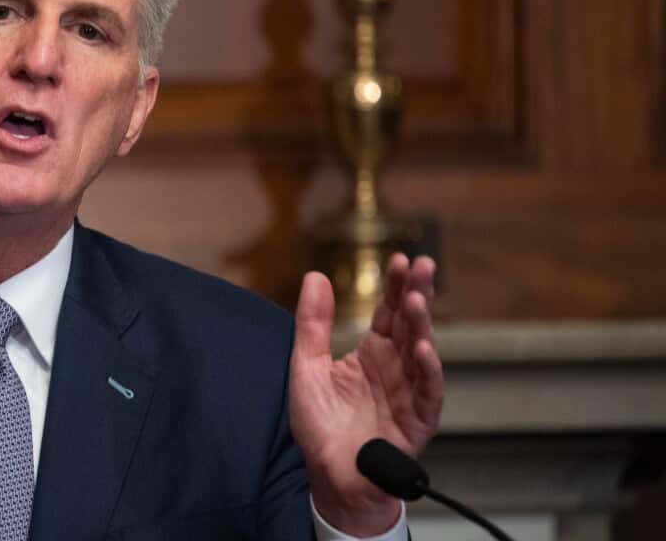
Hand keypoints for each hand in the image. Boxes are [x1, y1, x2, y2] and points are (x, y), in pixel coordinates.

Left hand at [289, 255, 443, 535]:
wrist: (331, 476)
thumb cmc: (322, 425)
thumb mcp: (307, 366)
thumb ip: (312, 324)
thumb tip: (314, 276)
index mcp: (373, 353)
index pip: (388, 312)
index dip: (395, 286)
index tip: (400, 259)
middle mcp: (395, 368)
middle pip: (410, 324)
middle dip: (416, 293)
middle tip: (421, 265)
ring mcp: (409, 392)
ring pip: (421, 352)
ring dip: (421, 326)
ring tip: (416, 300)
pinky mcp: (417, 420)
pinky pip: (427, 392)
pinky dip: (428, 371)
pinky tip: (423, 349)